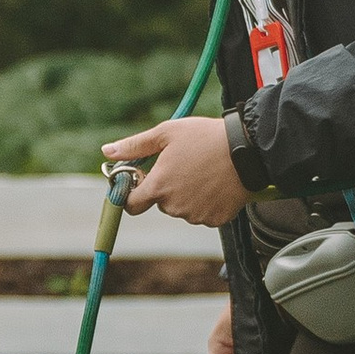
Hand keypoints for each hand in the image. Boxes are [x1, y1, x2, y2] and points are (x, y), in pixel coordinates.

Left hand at [101, 113, 247, 229]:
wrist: (248, 149)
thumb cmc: (205, 137)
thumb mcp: (166, 133)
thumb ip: (135, 146)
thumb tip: (107, 151)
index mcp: (158, 186)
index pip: (131, 204)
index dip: (132, 192)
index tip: (141, 179)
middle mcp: (174, 206)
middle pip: (160, 203)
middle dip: (166, 187)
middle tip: (183, 165)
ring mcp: (196, 215)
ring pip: (182, 208)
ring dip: (187, 194)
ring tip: (203, 170)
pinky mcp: (215, 219)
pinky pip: (203, 213)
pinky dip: (207, 201)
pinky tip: (216, 183)